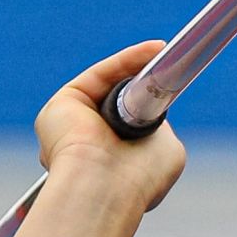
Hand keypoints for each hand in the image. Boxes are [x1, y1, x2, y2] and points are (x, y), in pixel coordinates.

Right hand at [34, 39, 188, 211]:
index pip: (133, 124)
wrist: (105, 186)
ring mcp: (73, 123)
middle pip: (117, 101)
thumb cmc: (138, 179)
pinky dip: (129, 60)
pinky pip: (102, 73)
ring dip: (139, 68)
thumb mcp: (165, 150)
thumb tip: (155, 104)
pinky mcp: (64, 103)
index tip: (172, 86)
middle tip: (171, 67)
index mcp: (113, 160)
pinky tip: (156, 50)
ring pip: (109, 84)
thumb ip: (160, 126)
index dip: (150, 106)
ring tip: (166, 55)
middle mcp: (89, 143)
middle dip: (143, 85)